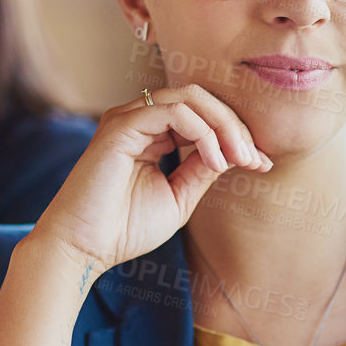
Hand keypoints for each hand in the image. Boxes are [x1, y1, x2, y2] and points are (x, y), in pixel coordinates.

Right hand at [32, 84, 269, 275]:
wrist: (84, 248)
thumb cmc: (124, 229)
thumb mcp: (179, 196)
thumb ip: (204, 169)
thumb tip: (238, 151)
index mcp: (151, 133)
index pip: (202, 116)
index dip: (236, 135)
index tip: (262, 164)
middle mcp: (139, 118)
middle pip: (201, 99)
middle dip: (236, 126)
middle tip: (255, 159)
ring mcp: (128, 118)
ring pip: (191, 98)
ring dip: (224, 127)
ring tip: (240, 159)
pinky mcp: (121, 125)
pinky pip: (174, 112)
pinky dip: (203, 133)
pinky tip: (214, 161)